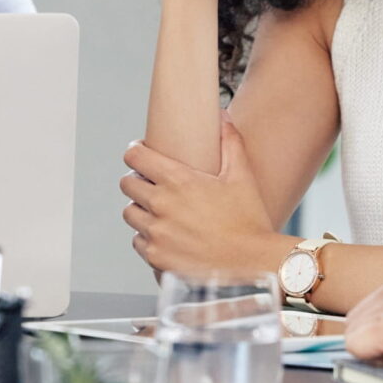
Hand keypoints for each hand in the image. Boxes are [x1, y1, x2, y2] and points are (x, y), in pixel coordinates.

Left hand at [121, 120, 292, 276]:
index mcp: (178, 181)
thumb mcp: (242, 177)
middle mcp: (161, 206)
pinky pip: (138, 242)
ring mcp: (156, 234)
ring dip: (141, 210)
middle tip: (153, 185)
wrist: (255, 266)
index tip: (141, 154)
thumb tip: (222, 116)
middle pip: (127, 185)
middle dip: (138, 182)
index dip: (136, 152)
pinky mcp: (156, 258)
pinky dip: (148, 238)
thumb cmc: (250, 221)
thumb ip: (229, 143)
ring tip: (160, 213)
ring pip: (130, 214)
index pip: (135, 157)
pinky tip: (167, 237)